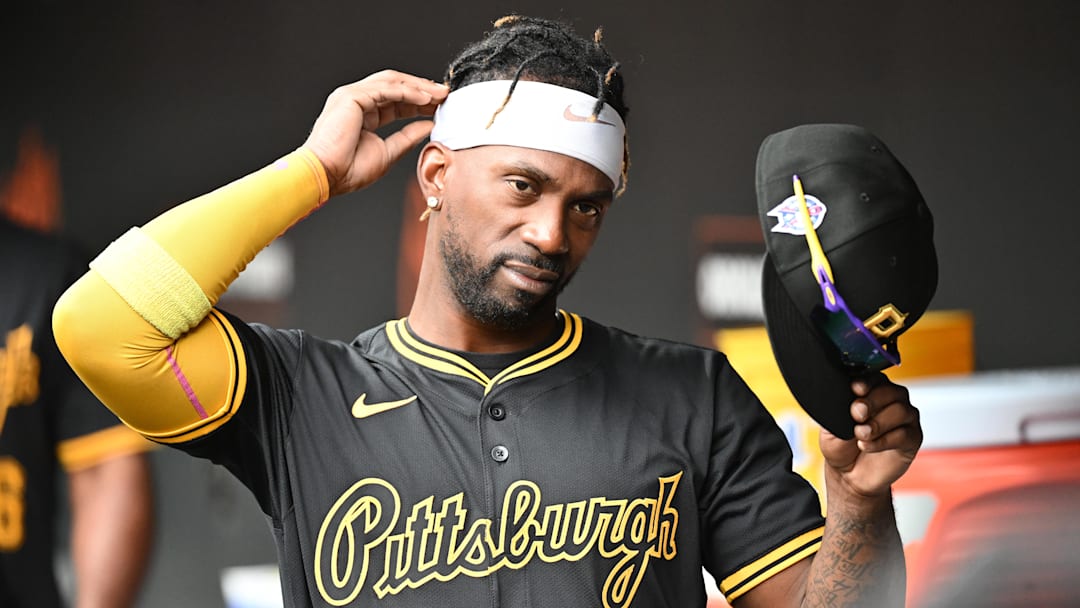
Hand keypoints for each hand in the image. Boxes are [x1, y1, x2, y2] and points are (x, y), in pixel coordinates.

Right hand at [302, 70, 448, 196]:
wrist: (326, 176)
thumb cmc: (347, 170)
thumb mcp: (387, 152)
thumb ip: (407, 137)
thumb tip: (428, 126)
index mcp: (362, 114)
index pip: (395, 101)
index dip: (418, 101)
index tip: (439, 106)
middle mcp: (356, 101)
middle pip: (395, 86)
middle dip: (421, 88)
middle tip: (444, 94)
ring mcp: (351, 96)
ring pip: (392, 82)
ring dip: (418, 86)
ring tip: (439, 94)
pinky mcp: (351, 96)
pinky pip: (386, 88)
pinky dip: (408, 91)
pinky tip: (425, 98)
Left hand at [819, 373, 922, 498]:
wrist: (848, 475)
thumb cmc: (841, 446)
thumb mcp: (830, 426)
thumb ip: (837, 412)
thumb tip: (849, 402)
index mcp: (871, 391)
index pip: (875, 377)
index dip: (867, 382)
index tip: (855, 389)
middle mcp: (891, 400)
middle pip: (892, 391)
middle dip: (872, 402)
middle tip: (856, 415)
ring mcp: (905, 419)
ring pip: (901, 411)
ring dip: (877, 423)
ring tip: (860, 435)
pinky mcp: (913, 438)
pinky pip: (905, 434)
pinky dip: (883, 440)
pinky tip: (867, 446)